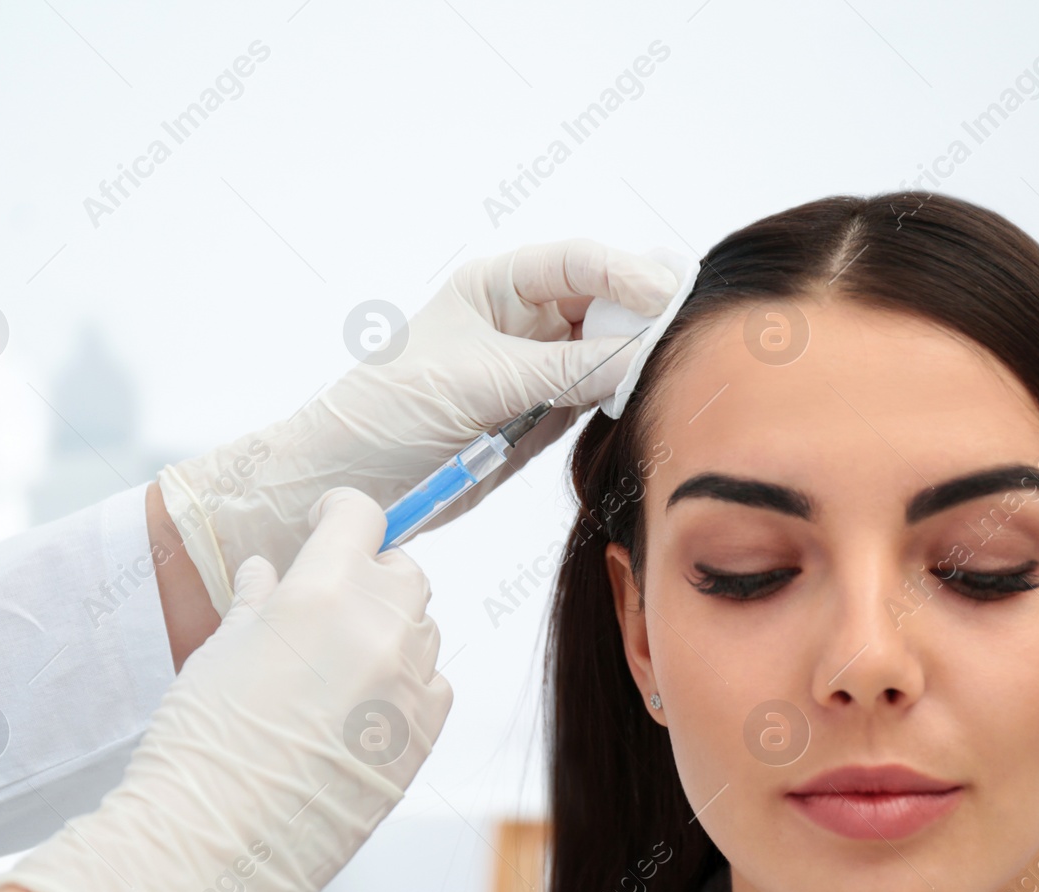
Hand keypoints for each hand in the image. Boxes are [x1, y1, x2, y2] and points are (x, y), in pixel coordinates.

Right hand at [0, 488, 450, 891]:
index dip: (342, 514)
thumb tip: (271, 573)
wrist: (213, 842)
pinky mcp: (423, 736)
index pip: (361, 516)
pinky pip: (434, 686)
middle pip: (403, 571)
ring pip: (423, 629)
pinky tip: (365, 707)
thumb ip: (258, 602)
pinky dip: (409, 684)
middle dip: (373, 574)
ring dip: (392, 631)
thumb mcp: (218, 652)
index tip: (328, 524)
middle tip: (334, 600)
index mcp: (321, 592)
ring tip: (340, 665)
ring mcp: (408, 684)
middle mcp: (378, 629)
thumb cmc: (200, 745)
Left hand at [158, 238, 682, 612]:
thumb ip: (559, 371)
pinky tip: (650, 400)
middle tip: (688, 333)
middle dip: (647, 313)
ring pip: (611, 352)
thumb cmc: (388, 410)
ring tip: (680, 368)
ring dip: (642, 358)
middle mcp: (526, 321)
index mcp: (499, 287)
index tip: (667, 295)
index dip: (628, 274)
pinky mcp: (545, 417)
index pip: (579, 264)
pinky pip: (600, 398)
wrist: (350, 479)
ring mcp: (540, 369)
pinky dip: (626, 399)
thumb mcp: (477, 382)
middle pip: (607, 303)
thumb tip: (636, 359)